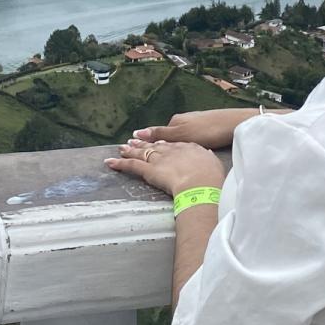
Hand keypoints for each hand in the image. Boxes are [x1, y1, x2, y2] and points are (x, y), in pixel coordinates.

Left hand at [106, 138, 226, 197]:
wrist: (201, 183)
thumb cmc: (210, 177)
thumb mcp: (213, 163)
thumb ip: (207, 157)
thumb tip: (206, 152)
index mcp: (187, 147)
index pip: (172, 144)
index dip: (163, 143)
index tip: (158, 143)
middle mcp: (171, 150)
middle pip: (154, 146)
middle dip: (143, 143)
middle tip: (134, 141)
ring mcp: (158, 159)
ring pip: (141, 153)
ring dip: (130, 150)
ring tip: (122, 148)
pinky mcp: (148, 170)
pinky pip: (131, 166)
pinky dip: (119, 164)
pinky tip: (110, 162)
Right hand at [132, 107, 259, 149]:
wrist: (234, 125)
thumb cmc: (207, 130)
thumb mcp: (182, 133)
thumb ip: (161, 134)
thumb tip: (139, 133)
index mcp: (176, 121)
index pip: (158, 134)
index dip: (148, 143)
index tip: (134, 149)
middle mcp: (184, 120)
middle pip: (168, 136)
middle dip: (159, 145)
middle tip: (150, 157)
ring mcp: (196, 124)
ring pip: (180, 138)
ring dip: (174, 147)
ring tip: (168, 158)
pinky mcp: (207, 129)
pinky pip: (191, 139)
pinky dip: (186, 146)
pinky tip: (189, 153)